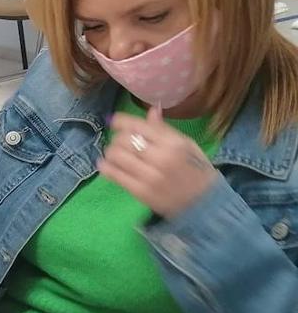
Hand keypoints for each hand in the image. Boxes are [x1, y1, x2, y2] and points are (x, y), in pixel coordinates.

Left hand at [98, 105, 217, 218]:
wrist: (206, 203)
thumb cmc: (197, 170)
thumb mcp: (187, 145)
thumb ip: (165, 129)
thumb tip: (151, 109)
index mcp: (173, 142)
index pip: (137, 126)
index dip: (121, 121)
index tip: (116, 122)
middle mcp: (160, 157)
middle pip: (123, 139)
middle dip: (117, 138)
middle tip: (120, 142)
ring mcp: (149, 176)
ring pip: (115, 155)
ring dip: (111, 152)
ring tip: (115, 154)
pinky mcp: (141, 192)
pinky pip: (114, 175)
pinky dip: (106, 167)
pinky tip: (106, 165)